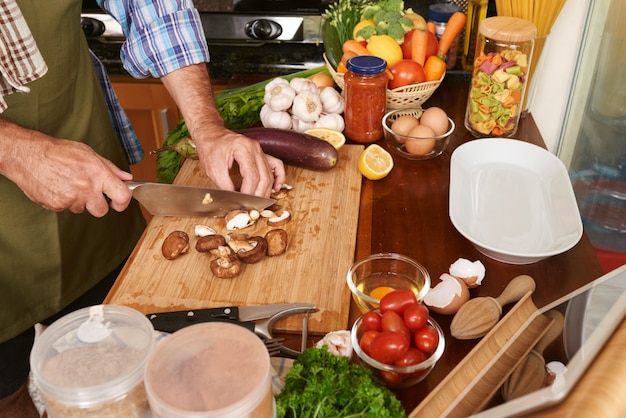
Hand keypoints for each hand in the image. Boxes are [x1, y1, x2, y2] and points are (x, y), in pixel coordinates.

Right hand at [0, 122, 132, 216]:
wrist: (28, 155)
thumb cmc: (58, 151)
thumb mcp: (88, 153)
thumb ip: (110, 168)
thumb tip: (126, 178)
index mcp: (98, 174)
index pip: (122, 196)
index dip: (122, 202)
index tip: (118, 202)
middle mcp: (86, 188)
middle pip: (101, 211)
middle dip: (97, 204)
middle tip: (89, 192)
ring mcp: (70, 198)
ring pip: (81, 209)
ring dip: (78, 200)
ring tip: (67, 183)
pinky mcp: (56, 205)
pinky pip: (65, 209)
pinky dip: (63, 201)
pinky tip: (57, 186)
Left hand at [160, 64, 285, 197]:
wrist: (211, 134)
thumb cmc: (210, 147)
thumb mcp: (213, 169)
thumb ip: (224, 185)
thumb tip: (234, 201)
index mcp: (243, 149)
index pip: (252, 176)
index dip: (249, 193)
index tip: (243, 204)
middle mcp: (255, 148)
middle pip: (264, 177)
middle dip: (258, 195)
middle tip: (251, 208)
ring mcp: (260, 151)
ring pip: (270, 174)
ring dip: (266, 191)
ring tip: (259, 203)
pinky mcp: (261, 154)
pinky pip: (276, 166)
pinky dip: (278, 177)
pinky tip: (276, 188)